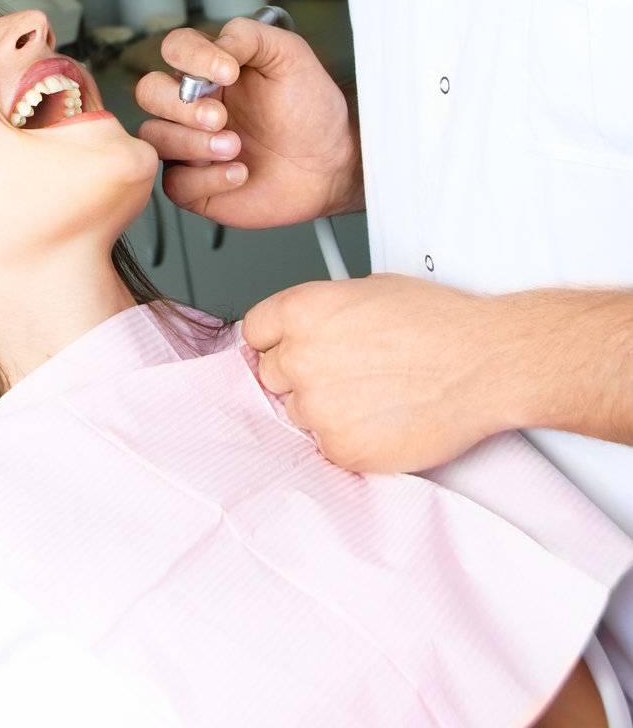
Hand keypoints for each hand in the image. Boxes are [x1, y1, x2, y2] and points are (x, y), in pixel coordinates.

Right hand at [133, 16, 360, 226]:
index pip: (175, 48)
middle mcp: (193, 104)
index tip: (228, 71)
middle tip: (221, 117)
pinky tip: (239, 172)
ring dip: (193, 143)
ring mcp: (191, 144)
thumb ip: (251, 35)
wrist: (331, 163)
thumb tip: (218, 41)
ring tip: (236, 147)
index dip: (191, 57)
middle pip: (149, 91)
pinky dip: (207, 178)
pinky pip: (173, 183)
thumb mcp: (290, 57)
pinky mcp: (196, 184)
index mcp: (210, 69)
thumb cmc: (311, 111)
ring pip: (154, 137)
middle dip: (181, 106)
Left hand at [242, 275, 503, 472]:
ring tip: (371, 395)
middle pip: (272, 375)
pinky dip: (350, 438)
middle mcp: (300, 357)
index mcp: (302, 311)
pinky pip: (326, 446)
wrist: (482, 363)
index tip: (286, 350)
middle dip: (300, 375)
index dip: (275, 341)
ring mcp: (317, 407)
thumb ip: (323, 313)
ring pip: (298, 413)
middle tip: (342, 374)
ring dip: (324, 409)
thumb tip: (308, 330)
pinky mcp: (340, 448)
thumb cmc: (437, 322)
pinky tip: (382, 418)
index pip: (255, 332)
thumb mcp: (367, 290)